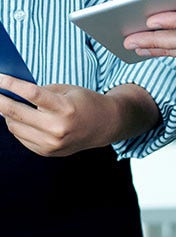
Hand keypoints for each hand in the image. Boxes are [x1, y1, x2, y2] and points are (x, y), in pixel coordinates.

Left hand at [0, 76, 158, 156]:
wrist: (104, 125)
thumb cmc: (85, 102)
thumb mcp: (67, 90)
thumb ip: (42, 91)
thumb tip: (14, 91)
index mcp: (65, 108)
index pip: (32, 94)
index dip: (12, 85)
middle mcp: (57, 128)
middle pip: (17, 113)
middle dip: (0, 101)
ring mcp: (51, 143)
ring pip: (15, 127)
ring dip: (6, 114)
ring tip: (3, 102)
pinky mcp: (46, 152)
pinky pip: (22, 138)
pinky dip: (16, 125)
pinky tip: (16, 116)